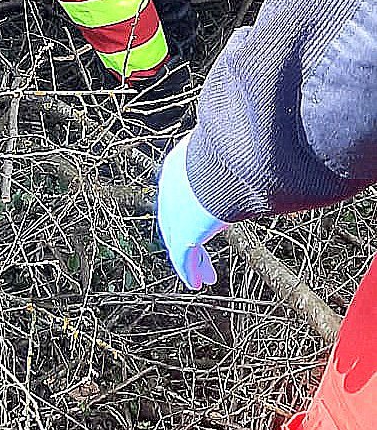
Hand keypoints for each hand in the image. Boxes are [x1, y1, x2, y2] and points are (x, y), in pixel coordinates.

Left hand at [156, 134, 229, 288]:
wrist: (219, 166)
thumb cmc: (230, 152)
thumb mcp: (227, 147)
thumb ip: (237, 152)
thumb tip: (258, 147)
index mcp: (178, 165)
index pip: (178, 188)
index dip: (189, 206)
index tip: (200, 215)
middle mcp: (171, 189)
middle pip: (174, 217)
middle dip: (187, 235)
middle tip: (198, 249)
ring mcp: (173, 211)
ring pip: (178, 240)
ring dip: (192, 260)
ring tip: (205, 276)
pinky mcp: (180, 232)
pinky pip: (182, 257)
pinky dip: (190, 270)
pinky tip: (197, 283)